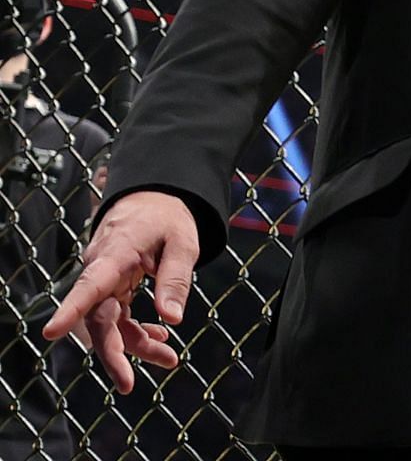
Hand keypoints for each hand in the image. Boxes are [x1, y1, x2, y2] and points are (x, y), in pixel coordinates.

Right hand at [43, 190, 195, 392]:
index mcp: (115, 252)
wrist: (153, 201)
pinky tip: (159, 339)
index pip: (89, 283)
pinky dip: (137, 332)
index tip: (51, 331)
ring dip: (135, 345)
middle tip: (127, 384)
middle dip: (112, 352)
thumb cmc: (167, 218)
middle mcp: (101, 270)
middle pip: (97, 317)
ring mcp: (104, 282)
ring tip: (168, 359)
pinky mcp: (111, 289)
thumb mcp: (183, 241)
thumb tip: (173, 319)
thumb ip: (176, 278)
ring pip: (109, 323)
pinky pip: (118, 317)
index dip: (71, 309)